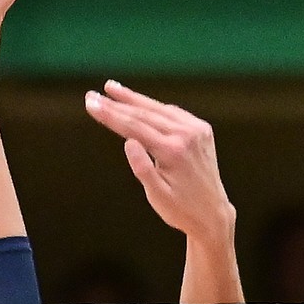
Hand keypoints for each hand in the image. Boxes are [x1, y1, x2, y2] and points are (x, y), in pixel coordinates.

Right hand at [85, 82, 235, 241]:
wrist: (213, 215)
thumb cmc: (180, 210)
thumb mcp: (157, 196)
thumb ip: (142, 168)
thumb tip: (128, 141)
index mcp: (173, 152)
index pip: (135, 127)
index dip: (110, 114)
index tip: (90, 104)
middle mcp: (187, 135)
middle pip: (145, 113)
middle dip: (116, 103)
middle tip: (92, 95)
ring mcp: (197, 130)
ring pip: (159, 109)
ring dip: (134, 99)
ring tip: (111, 88)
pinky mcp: (202, 130)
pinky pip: (173, 114)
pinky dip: (155, 108)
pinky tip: (139, 103)